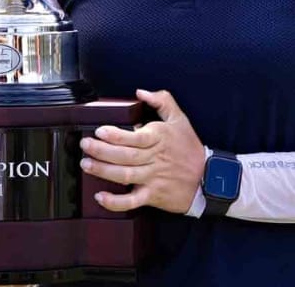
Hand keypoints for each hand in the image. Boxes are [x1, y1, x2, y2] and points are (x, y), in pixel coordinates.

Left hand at [80, 88, 204, 213]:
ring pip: (124, 175)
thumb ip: (162, 100)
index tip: (100, 131)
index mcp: (159, 139)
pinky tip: (101, 196)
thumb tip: (141, 92)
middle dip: (101, 151)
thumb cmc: (190, 148)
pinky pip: (131, 201)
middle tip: (85, 145)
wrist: (208, 179)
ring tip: (86, 164)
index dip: (115, 135)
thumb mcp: (180, 119)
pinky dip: (115, 202)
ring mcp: (153, 178)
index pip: (135, 138)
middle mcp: (155, 159)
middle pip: (124, 156)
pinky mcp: (152, 196)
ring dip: (102, 170)